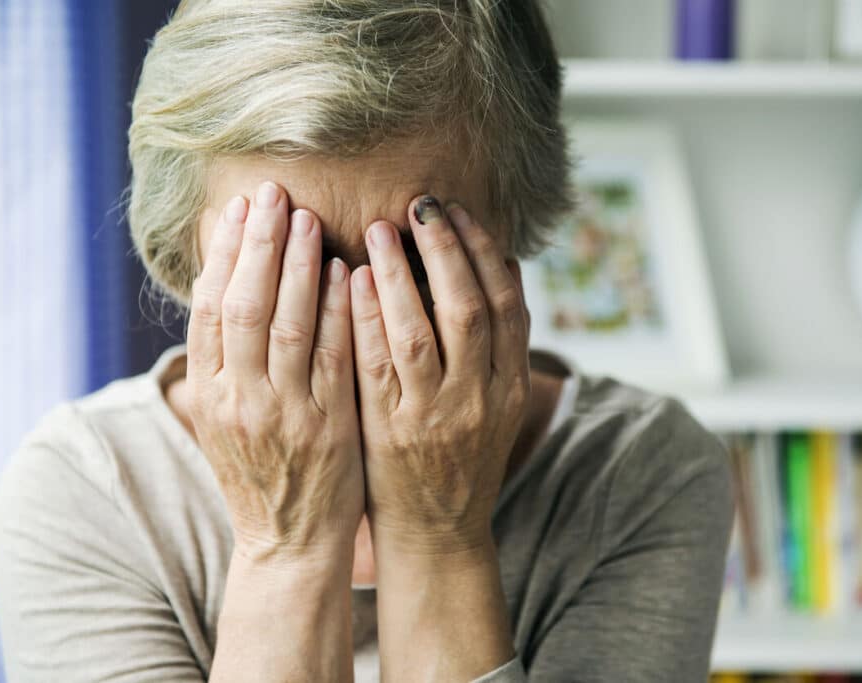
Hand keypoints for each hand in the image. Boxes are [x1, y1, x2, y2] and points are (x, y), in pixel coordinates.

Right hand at [184, 181, 363, 561]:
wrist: (290, 543)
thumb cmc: (262, 473)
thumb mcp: (227, 420)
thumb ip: (225, 363)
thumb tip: (224, 290)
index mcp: (212, 394)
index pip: (209, 310)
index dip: (223, 255)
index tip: (238, 209)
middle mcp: (240, 400)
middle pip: (243, 306)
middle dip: (258, 245)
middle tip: (273, 193)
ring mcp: (284, 414)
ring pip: (286, 325)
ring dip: (296, 267)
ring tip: (307, 219)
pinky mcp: (327, 426)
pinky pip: (332, 358)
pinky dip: (336, 312)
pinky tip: (346, 273)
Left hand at [350, 196, 530, 554]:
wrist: (436, 531)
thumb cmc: (461, 457)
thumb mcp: (496, 403)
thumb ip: (497, 343)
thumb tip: (499, 266)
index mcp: (510, 386)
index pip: (508, 306)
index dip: (486, 254)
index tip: (462, 213)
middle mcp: (479, 398)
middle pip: (469, 308)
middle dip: (447, 249)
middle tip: (423, 203)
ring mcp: (435, 415)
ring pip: (420, 331)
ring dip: (400, 273)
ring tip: (382, 227)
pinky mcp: (390, 431)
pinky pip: (376, 365)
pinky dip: (366, 317)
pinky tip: (351, 279)